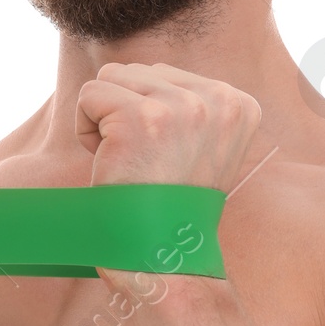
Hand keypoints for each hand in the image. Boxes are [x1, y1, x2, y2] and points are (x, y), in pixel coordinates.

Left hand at [75, 62, 260, 189]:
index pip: (167, 75)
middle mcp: (219, 100)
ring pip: (113, 77)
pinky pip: (89, 95)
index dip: (151, 115)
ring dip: (106, 119)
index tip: (166, 159)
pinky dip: (85, 130)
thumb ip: (191, 108)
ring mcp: (182, 107)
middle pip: (140, 71)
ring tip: (127, 161)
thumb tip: (150, 75)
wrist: (160, 255)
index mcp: (239, 105)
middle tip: (143, 163)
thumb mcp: (202, 148)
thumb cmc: (169, 206)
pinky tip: (109, 162)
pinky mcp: (142, 117)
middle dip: (127, 111)